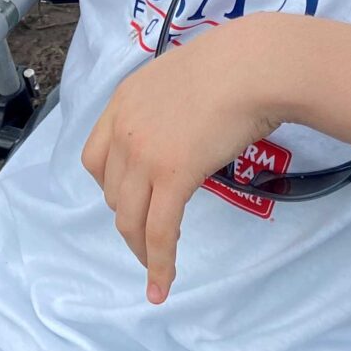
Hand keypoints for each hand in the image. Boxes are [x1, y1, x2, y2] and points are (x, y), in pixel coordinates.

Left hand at [80, 16, 281, 304]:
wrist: (254, 65)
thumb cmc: (234, 64)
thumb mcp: (183, 79)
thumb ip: (169, 107)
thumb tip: (183, 130)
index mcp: (123, 102)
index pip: (95, 157)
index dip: (111, 186)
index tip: (132, 199)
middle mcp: (124, 128)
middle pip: (111, 192)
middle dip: (129, 217)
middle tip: (153, 232)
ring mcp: (144, 153)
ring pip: (129, 218)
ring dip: (141, 248)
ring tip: (156, 266)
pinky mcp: (172, 176)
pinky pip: (159, 231)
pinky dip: (159, 263)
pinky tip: (162, 286)